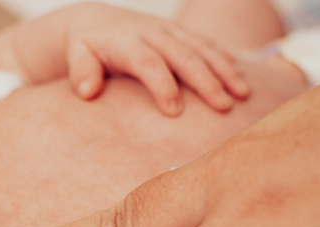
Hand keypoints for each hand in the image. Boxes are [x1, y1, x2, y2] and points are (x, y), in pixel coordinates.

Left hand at [0, 2, 248, 114]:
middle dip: (206, 81)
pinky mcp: (181, 33)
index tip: (175, 112)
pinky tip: (242, 78)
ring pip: (203, 48)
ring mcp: (170, 31)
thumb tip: (86, 91)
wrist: (94, 21)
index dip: (162, 86)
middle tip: (223, 108)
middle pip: (184, 56)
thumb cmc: (85, 48)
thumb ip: (81, 72)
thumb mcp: (76, 56)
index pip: (148, 63)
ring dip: (225, 70)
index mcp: (127, 42)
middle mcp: (153, 33)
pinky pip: (208, 44)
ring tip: (242, 95)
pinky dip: (227, 60)